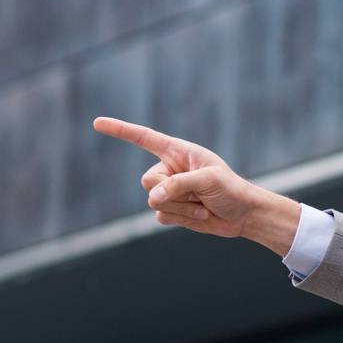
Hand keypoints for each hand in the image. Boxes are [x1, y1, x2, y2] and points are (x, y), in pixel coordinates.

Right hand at [91, 117, 300, 253]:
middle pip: (147, 180)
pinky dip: (181, 218)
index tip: (97, 123)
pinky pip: (161, 216)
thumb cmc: (232, 190)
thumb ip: (179, 185)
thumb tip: (153, 197)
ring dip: (181, 207)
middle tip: (198, 194)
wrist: (245, 215)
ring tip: (203, 205)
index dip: (120, 130)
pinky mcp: (172, 210)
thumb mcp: (208, 180)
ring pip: (153, 201)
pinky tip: (200, 215)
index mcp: (179, 152)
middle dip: (171, 191)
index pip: (144, 138)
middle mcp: (170, 169)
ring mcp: (170, 190)